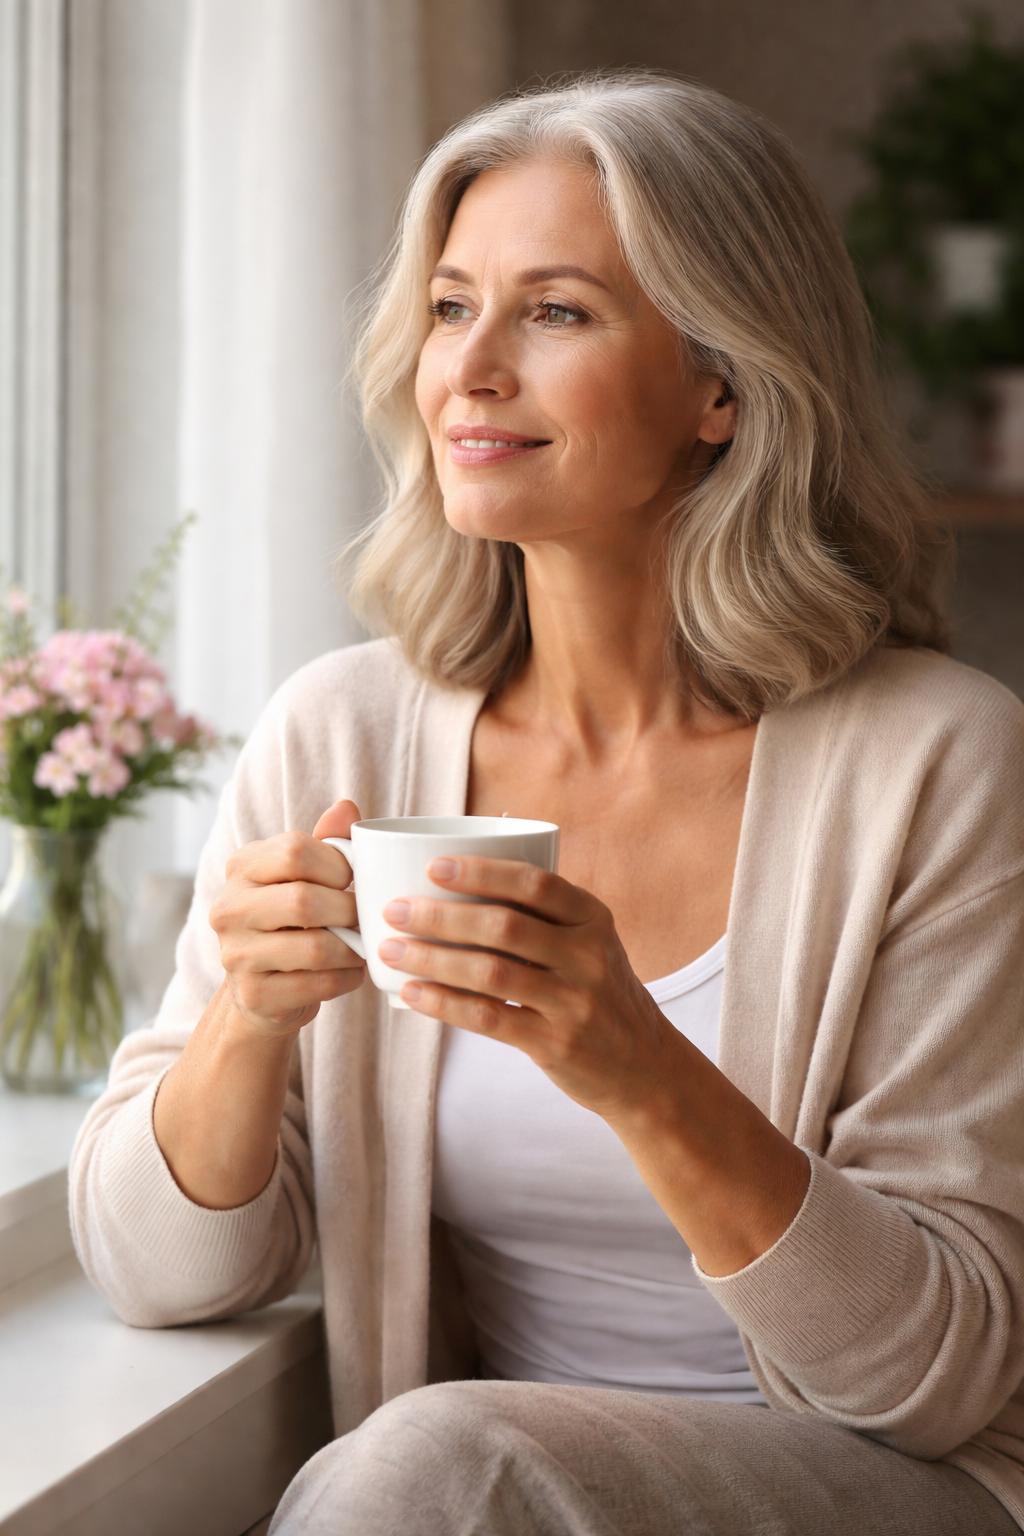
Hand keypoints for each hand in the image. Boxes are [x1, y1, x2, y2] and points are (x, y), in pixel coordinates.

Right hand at [209, 798, 366, 1036]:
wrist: (263, 989)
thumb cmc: (292, 920)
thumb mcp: (304, 876)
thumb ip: (326, 841)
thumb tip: (348, 807)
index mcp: (241, 867)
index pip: (295, 850)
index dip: (338, 864)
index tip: (353, 880)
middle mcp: (228, 908)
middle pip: (304, 900)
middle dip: (349, 910)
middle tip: (365, 917)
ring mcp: (236, 955)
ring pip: (314, 948)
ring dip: (352, 949)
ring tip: (362, 945)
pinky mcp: (254, 994)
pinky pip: (317, 984)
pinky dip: (346, 978)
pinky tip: (351, 971)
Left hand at [377, 855, 675, 1122]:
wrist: (646, 1068)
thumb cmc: (601, 995)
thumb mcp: (592, 945)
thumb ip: (545, 917)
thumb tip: (463, 883)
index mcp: (593, 920)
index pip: (536, 883)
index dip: (482, 873)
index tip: (434, 868)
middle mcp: (588, 957)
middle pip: (503, 927)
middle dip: (441, 916)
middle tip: (395, 909)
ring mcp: (573, 1002)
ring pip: (490, 972)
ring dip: (432, 958)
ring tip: (390, 949)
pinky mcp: (555, 1043)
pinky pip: (488, 1019)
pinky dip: (444, 1004)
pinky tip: (412, 993)